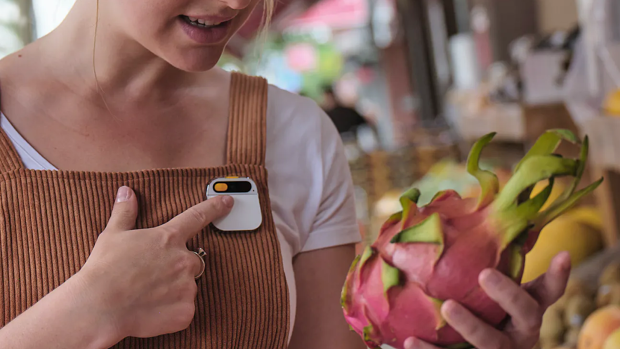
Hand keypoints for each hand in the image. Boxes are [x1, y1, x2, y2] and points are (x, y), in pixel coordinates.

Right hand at [77, 186, 232, 343]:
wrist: (98, 307)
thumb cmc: (104, 270)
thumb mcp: (112, 235)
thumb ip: (125, 212)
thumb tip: (126, 192)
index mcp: (168, 238)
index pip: (198, 216)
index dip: (215, 207)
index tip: (228, 201)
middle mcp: (183, 259)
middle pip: (192, 260)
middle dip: (178, 265)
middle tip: (154, 274)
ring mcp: (187, 286)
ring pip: (188, 285)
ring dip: (175, 288)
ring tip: (149, 293)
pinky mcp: (186, 311)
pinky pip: (184, 309)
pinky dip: (172, 310)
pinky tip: (152, 309)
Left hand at [404, 252, 570, 348]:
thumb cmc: (481, 311)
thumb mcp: (490, 292)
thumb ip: (489, 264)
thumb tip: (464, 212)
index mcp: (527, 310)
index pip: (549, 291)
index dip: (557, 275)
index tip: (562, 253)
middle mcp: (519, 332)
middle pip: (525, 314)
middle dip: (507, 294)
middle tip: (484, 273)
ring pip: (491, 343)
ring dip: (470, 325)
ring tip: (447, 307)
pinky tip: (409, 340)